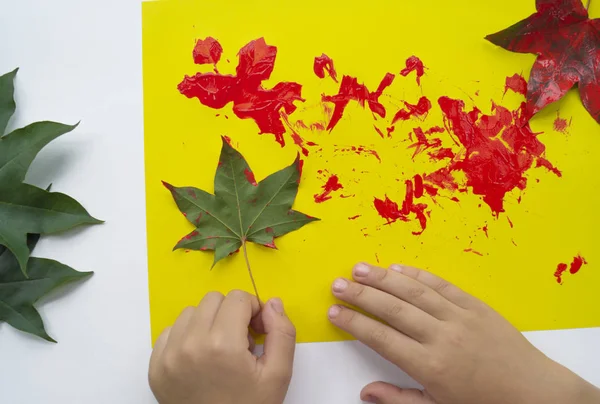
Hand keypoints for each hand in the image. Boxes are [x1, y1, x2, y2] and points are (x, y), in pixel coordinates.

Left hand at [149, 291, 295, 403]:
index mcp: (222, 344)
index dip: (253, 310)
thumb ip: (282, 333)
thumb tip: (273, 303)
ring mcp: (169, 355)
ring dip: (208, 322)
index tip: (256, 331)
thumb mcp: (278, 375)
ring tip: (219, 349)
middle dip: (231, 313)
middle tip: (239, 340)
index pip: (238, 298)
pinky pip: (171, 331)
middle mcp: (191, 344)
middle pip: (214, 299)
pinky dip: (187, 336)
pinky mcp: (156, 365)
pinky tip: (200, 357)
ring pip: (191, 312)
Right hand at [328, 263, 599, 403]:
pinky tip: (399, 268)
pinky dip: (419, 275)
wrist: (535, 394)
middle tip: (337, 283)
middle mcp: (442, 337)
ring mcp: (460, 317)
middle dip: (361, 294)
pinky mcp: (476, 306)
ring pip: (415, 291)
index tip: (334, 311)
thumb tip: (366, 392)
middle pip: (393, 309)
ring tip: (360, 268)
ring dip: (384, 278)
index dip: (354, 323)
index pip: (381, 338)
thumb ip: (399, 399)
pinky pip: (442, 285)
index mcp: (430, 366)